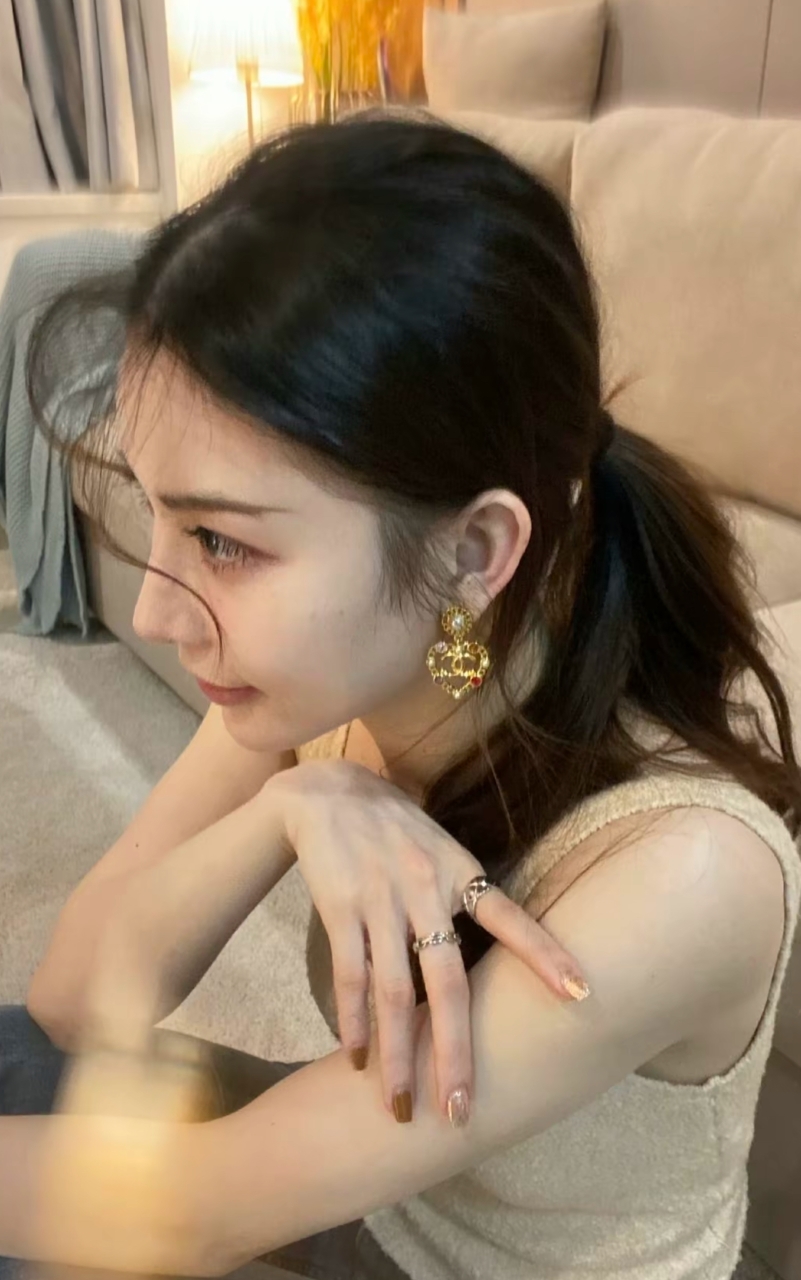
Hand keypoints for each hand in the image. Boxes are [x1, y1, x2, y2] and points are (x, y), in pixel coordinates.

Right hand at [263, 760, 589, 1125]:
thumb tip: (505, 951)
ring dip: (398, 1054)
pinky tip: (357, 1056)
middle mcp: (425, 887)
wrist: (326, 791)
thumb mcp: (441, 847)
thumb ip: (466, 894)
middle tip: (463, 1109)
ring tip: (403, 1105)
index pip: (510, 918)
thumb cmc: (394, 827)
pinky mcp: (340, 906)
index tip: (582, 994)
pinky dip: (352, 1020)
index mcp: (459, 871)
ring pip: (392, 991)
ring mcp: (381, 899)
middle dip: (455, 1051)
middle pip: (447, 981)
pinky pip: (349, 974)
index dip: (546, 955)